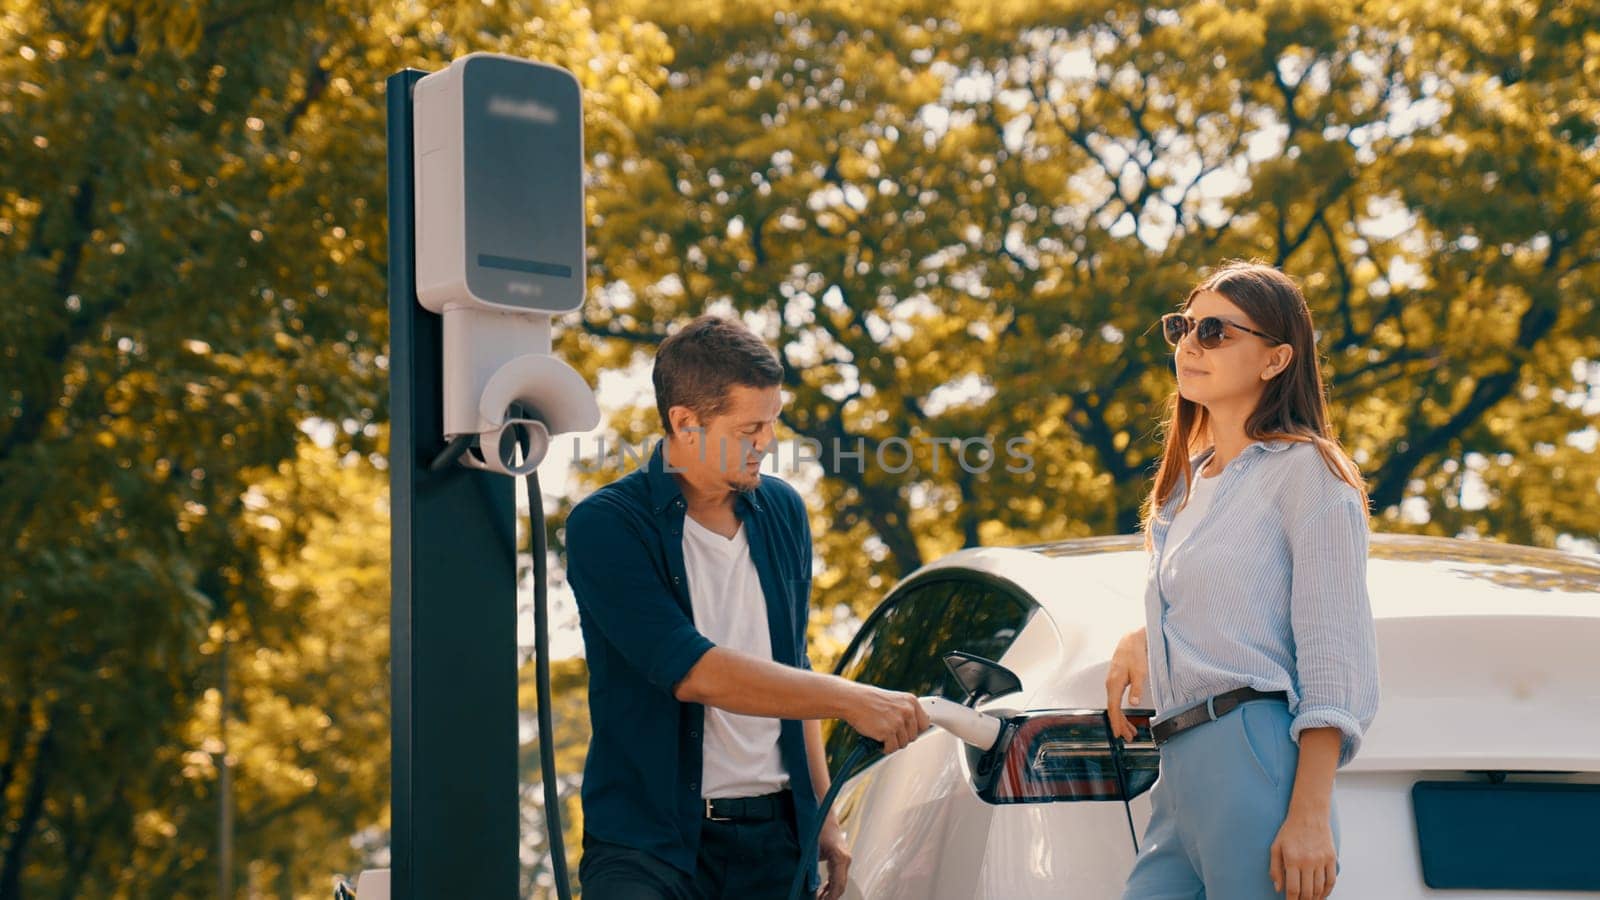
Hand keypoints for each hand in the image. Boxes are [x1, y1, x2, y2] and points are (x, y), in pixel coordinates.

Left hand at [815, 814, 850, 899]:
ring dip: (830, 893)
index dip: (829, 898)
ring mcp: (845, 858)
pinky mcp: (841, 857)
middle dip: (830, 897)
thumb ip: (809, 868)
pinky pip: (838, 876)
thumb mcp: (810, 849)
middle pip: (840, 886)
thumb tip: (807, 886)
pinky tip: (821, 892)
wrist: (822, 810)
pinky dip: (831, 885)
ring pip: (840, 882)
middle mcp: (846, 859)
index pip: (838, 886)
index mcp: (840, 858)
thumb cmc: (816, 826)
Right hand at [842, 684, 928, 752]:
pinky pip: (892, 748)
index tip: (909, 733)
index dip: (915, 730)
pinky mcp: (887, 732)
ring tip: (882, 736)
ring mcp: (897, 722)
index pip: (924, 723)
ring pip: (903, 743)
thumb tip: (913, 728)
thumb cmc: (869, 700)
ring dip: (892, 743)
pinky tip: (878, 741)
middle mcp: (907, 711)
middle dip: (902, 738)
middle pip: (914, 736)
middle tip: (890, 734)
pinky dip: (884, 748)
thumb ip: (905, 712)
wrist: (852, 700)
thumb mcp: (894, 700)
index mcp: (911, 701)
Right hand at [1105, 627, 1147, 741]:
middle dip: (1120, 725)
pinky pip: (1116, 701)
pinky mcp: (1116, 682)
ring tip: (1131, 731)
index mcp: (1114, 684)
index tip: (1119, 734)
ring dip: (1122, 719)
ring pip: (1114, 706)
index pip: (1113, 708)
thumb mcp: (1140, 672)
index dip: (1116, 722)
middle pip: (1113, 710)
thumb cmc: (1135, 654)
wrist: (1131, 640)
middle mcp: (1110, 685)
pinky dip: (1121, 711)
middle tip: (1128, 737)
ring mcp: (1112, 684)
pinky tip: (1127, 717)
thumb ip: (1137, 688)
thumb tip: (1133, 704)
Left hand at [1270, 807, 1337, 898]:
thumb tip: (1278, 889)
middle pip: (1307, 892)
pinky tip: (1321, 895)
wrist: (1309, 815)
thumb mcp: (1275, 847)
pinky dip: (1327, 891)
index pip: (1293, 888)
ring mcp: (1321, 860)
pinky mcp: (1332, 858)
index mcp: (1292, 859)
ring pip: (1320, 888)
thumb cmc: (1290, 831)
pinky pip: (1331, 880)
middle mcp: (1308, 861)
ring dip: (1315, 899)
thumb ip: (1274, 868)